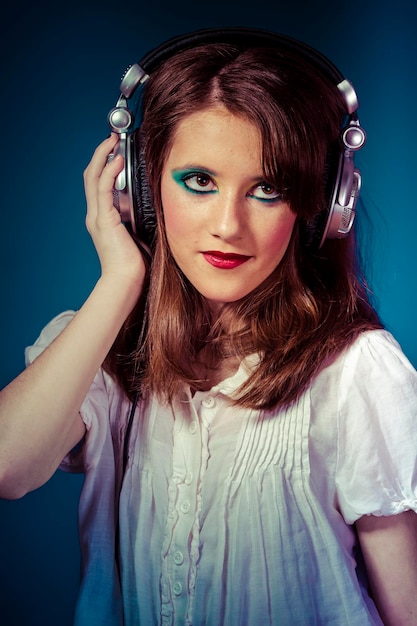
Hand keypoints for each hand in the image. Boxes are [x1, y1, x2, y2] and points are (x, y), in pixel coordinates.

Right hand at [83, 133, 147, 285]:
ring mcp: (97, 217)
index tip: (116, 150)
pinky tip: (117, 159)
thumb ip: (141, 219)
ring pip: (93, 177)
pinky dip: (108, 171)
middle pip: (91, 176)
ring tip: (113, 141)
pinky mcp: (103, 220)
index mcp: (104, 219)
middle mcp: (96, 216)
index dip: (104, 165)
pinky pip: (102, 188)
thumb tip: (156, 207)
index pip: (99, 185)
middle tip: (112, 138)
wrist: (127, 281)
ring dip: (102, 156)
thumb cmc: (136, 265)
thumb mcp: (140, 235)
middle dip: (101, 154)